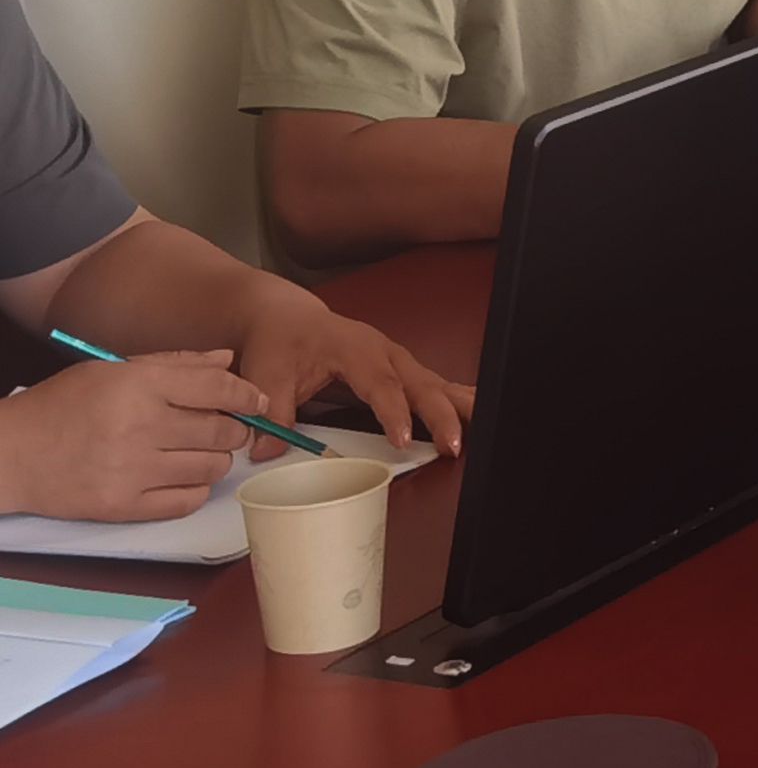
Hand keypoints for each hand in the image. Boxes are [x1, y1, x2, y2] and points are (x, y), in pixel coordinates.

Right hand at [0, 353, 256, 521]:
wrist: (11, 454)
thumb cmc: (63, 406)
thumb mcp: (113, 370)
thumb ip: (175, 364)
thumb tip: (227, 360)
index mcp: (138, 386)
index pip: (218, 389)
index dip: (247, 395)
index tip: (256, 402)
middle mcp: (140, 427)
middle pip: (223, 431)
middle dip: (234, 428)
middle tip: (222, 428)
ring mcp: (132, 470)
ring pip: (213, 467)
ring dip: (215, 459)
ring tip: (195, 451)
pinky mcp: (124, 506)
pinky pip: (188, 501)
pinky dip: (194, 489)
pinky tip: (178, 476)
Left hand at [232, 297, 469, 454]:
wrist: (286, 317)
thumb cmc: (280, 342)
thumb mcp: (265, 374)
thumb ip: (269, 412)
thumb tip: (268, 450)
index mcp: (354, 348)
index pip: (380, 383)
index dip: (394, 412)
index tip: (404, 441)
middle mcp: (384, 351)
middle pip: (421, 382)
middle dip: (441, 414)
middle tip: (455, 445)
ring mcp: (397, 358)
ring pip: (435, 382)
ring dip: (458, 406)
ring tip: (481, 426)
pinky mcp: (401, 368)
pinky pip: (434, 384)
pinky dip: (455, 399)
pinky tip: (475, 412)